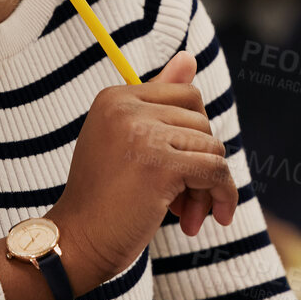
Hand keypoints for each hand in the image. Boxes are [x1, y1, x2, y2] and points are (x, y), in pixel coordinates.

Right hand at [48, 51, 238, 292]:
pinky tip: (212, 219)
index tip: (179, 170)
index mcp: (115, 97)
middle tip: (184, 202)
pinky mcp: (161, 165)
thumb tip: (191, 56)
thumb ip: (158, 100)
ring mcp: (143, 134)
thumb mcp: (126, 142)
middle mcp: (126, 108)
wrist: (78, 243)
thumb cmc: (103, 199)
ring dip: (206, 187)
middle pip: (201, 122)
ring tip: (185, 216)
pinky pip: (216, 172)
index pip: (185, 97)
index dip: (191, 136)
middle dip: (201, 162)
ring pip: (212, 148)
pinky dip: (222, 196)